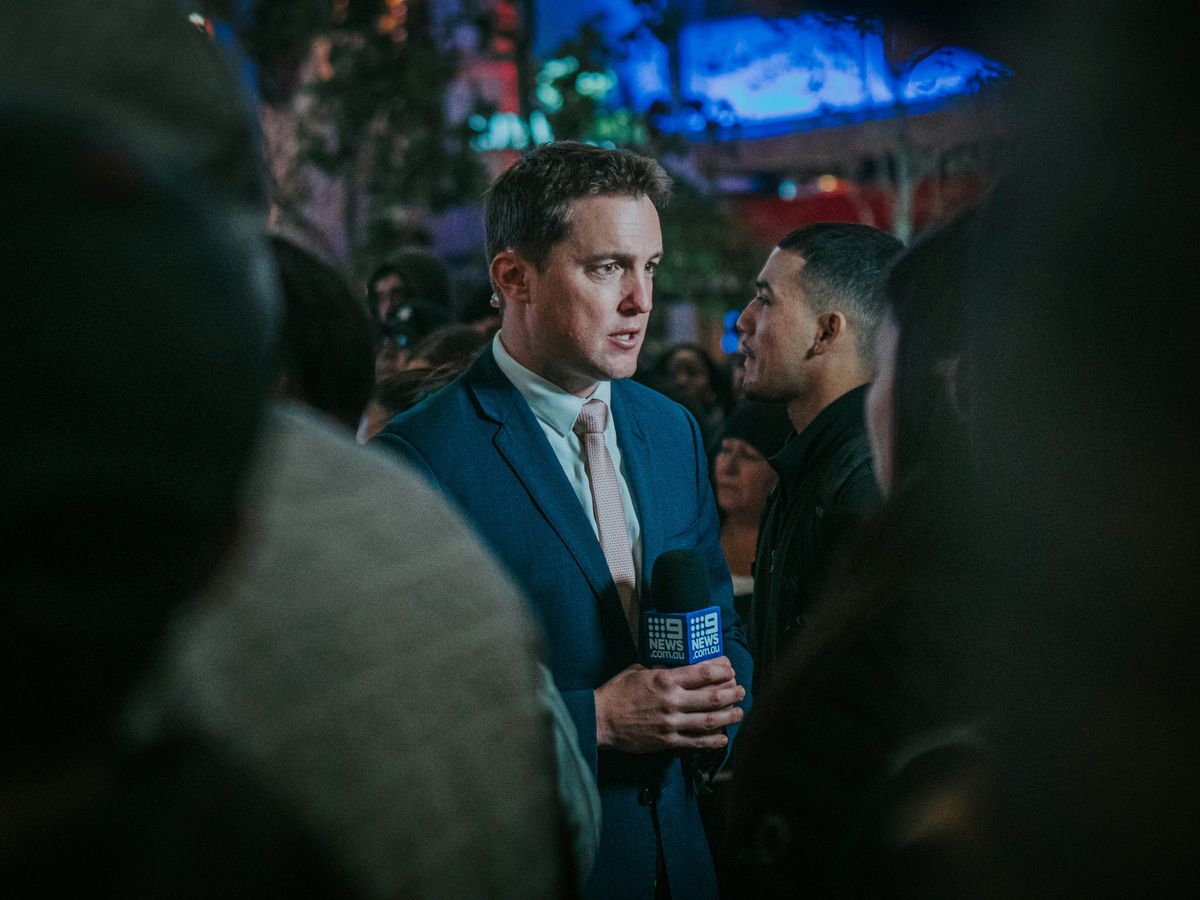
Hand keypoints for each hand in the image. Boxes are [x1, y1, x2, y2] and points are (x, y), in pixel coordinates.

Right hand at [593, 655, 745, 753]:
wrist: (600, 720)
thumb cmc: (617, 692)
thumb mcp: (639, 670)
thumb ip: (662, 669)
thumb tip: (680, 666)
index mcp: (665, 680)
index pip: (702, 672)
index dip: (721, 669)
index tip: (729, 668)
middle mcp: (672, 701)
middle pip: (713, 697)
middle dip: (732, 692)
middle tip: (740, 690)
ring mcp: (671, 723)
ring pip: (709, 720)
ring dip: (729, 716)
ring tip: (738, 712)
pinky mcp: (667, 741)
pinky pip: (696, 743)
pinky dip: (713, 741)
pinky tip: (723, 738)